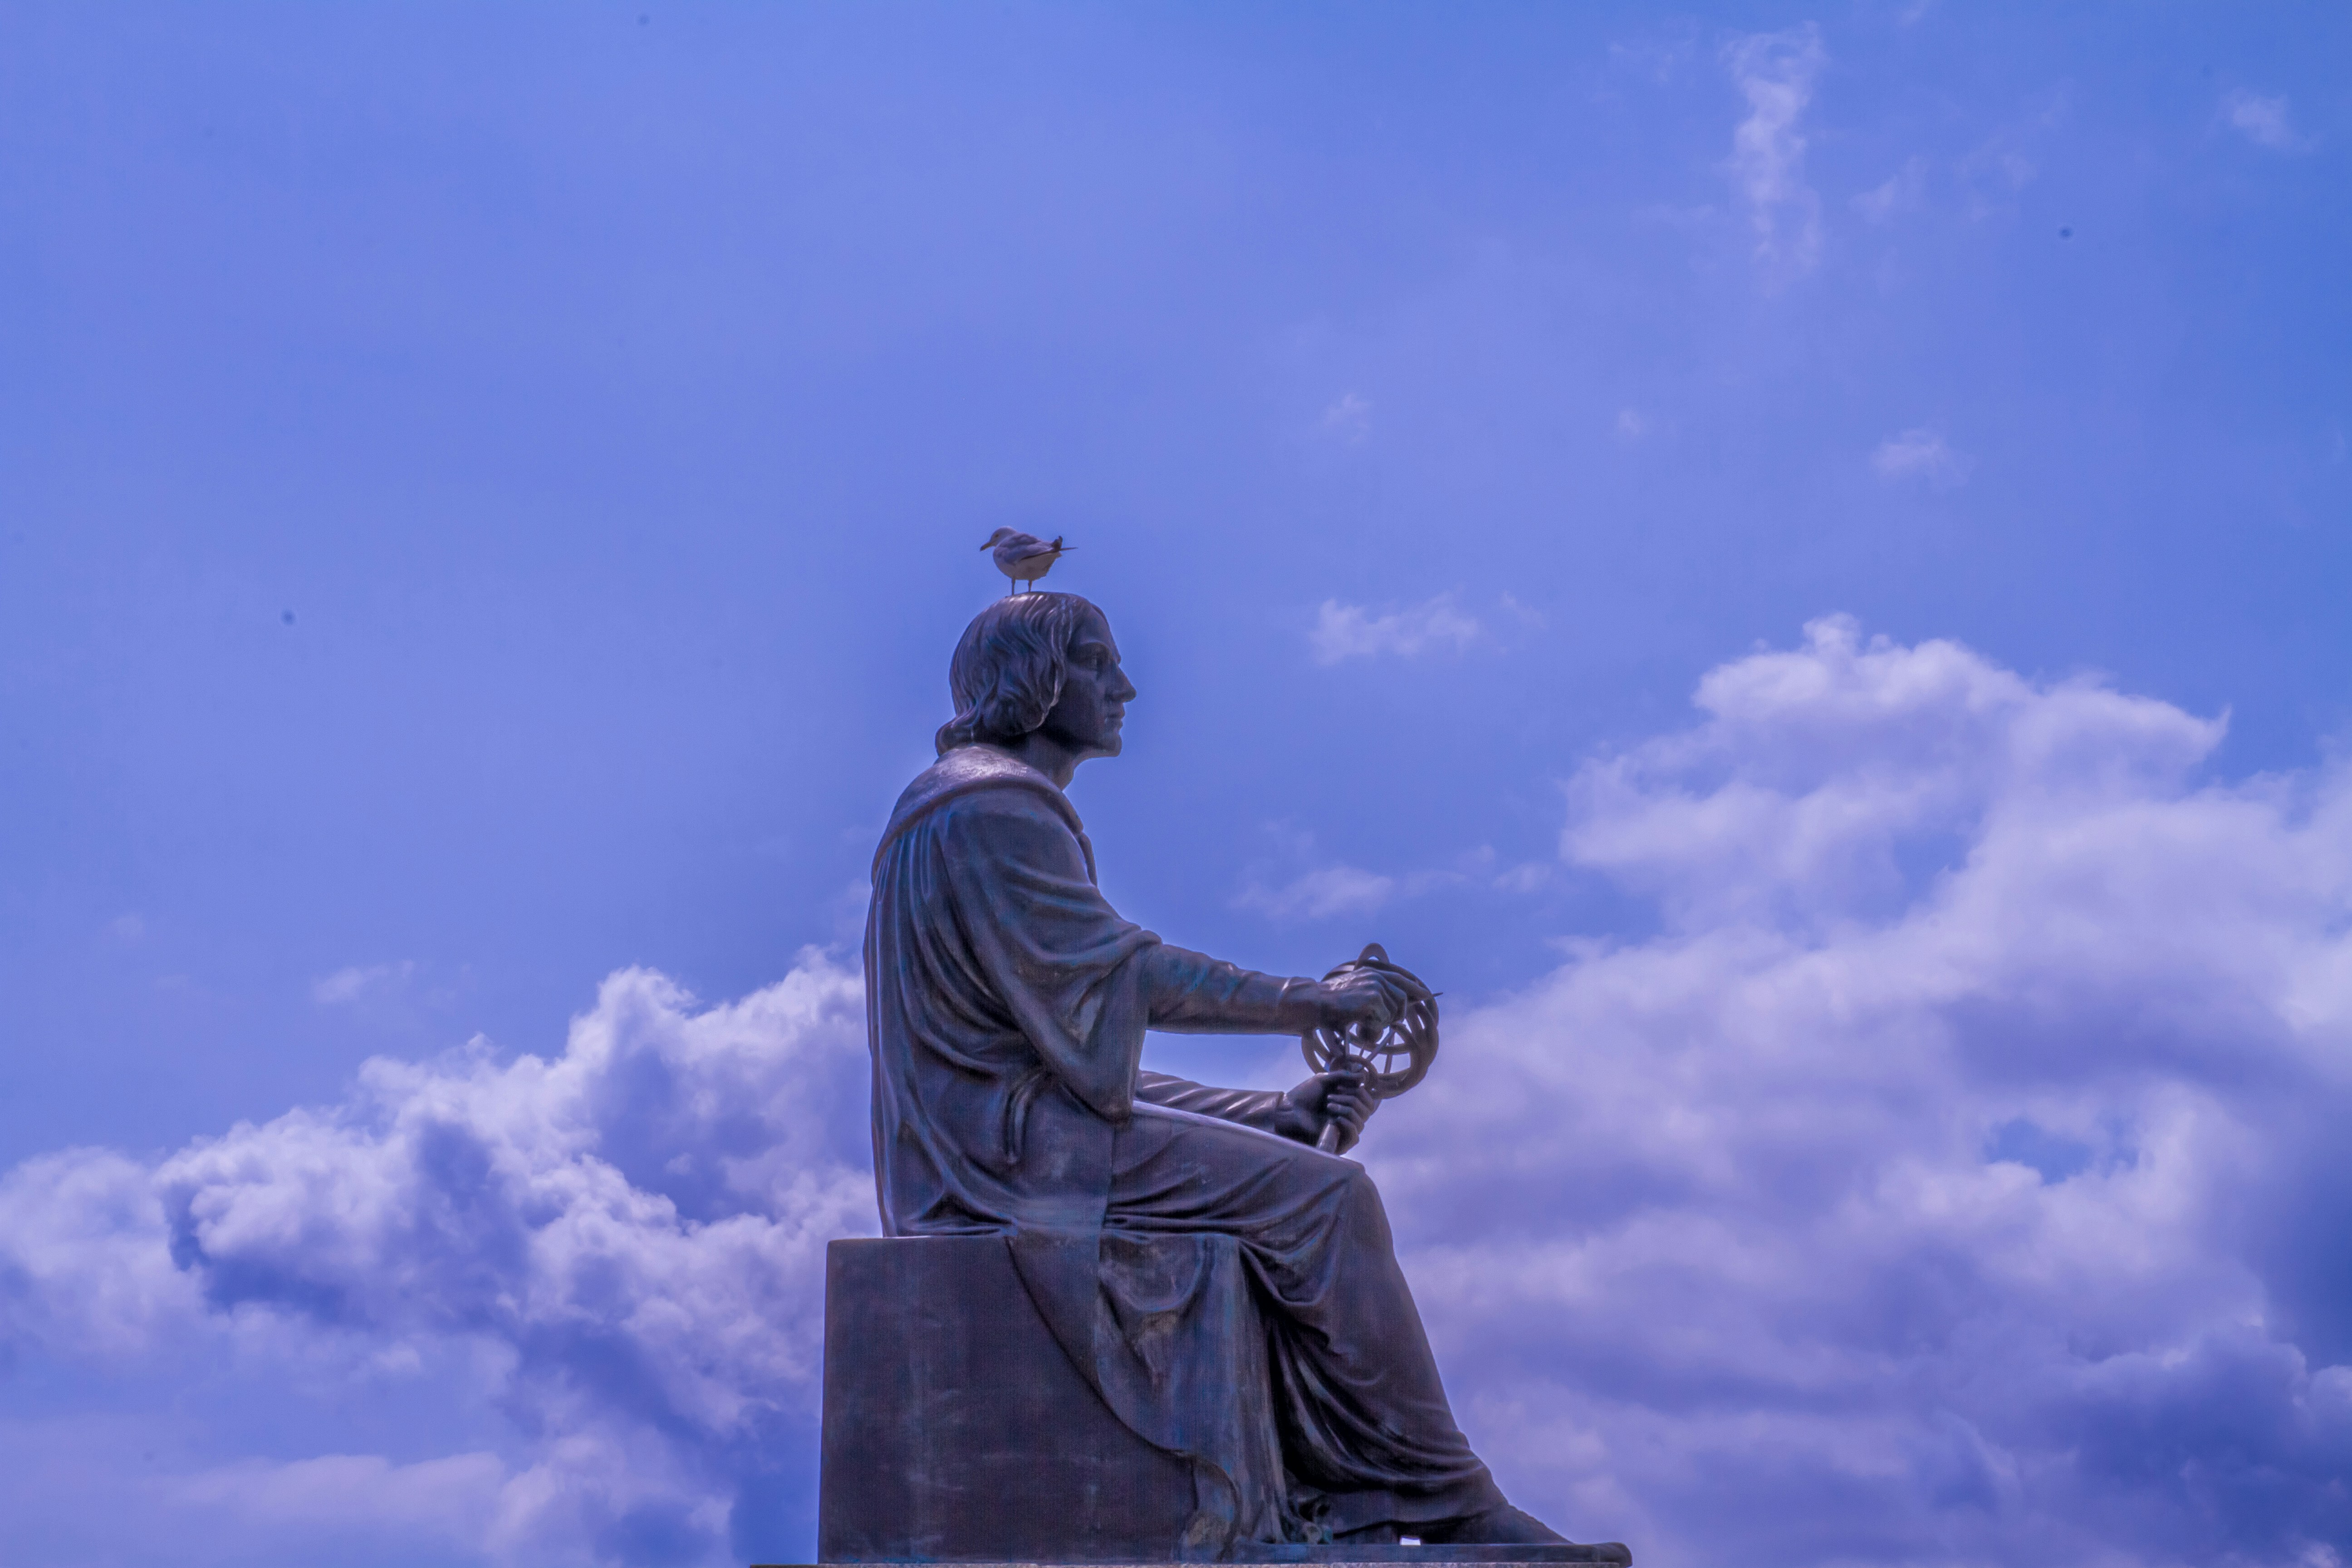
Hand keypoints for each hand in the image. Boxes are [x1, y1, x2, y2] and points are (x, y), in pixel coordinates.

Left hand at [1273, 1072, 1379, 1154]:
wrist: (1289, 1110)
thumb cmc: (1303, 1095)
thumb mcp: (1324, 1080)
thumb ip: (1343, 1077)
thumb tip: (1363, 1076)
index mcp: (1346, 1103)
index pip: (1367, 1101)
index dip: (1360, 1091)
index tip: (1341, 1086)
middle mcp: (1348, 1117)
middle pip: (1367, 1110)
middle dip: (1352, 1098)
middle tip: (1331, 1095)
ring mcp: (1343, 1130)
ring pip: (1362, 1121)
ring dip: (1347, 1109)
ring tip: (1328, 1104)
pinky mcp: (1337, 1142)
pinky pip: (1354, 1135)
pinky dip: (1348, 1123)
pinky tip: (1335, 1118)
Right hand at [1313, 965, 1429, 1034]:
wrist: (1316, 1003)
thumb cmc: (1332, 1003)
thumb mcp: (1355, 992)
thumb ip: (1374, 993)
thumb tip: (1396, 1006)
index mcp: (1371, 973)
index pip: (1400, 979)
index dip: (1414, 988)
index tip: (1426, 995)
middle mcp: (1375, 976)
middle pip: (1402, 997)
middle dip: (1400, 1013)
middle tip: (1392, 1022)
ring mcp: (1375, 986)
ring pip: (1393, 1010)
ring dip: (1383, 1021)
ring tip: (1368, 1023)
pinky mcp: (1373, 998)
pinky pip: (1384, 1018)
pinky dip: (1375, 1025)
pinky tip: (1362, 1023)